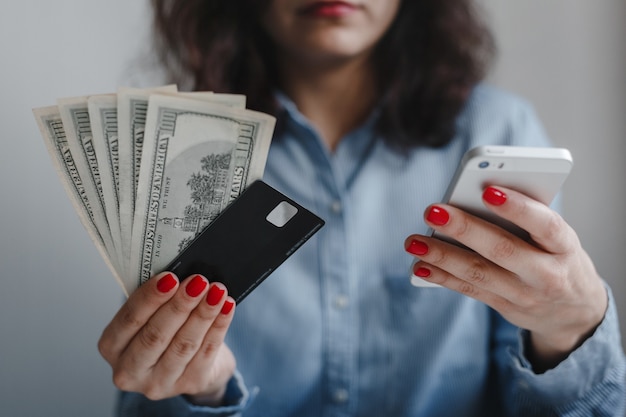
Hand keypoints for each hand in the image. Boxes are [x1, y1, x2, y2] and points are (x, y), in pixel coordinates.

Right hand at [98, 272, 235, 403]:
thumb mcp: (152, 314)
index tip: (170, 277)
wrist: (193, 361)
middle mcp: (129, 371)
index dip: (150, 298)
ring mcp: (159, 384)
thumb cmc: (166, 328)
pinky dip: (219, 327)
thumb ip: (158, 297)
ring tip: (216, 291)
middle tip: (197, 281)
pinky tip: (226, 307)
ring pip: (183, 345)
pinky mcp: (189, 385)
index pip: (129, 320)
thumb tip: (181, 274)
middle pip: (156, 335)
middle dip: (179, 305)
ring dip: (202, 314)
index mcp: (112, 346)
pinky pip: (206, 353)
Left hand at [404, 186, 607, 371]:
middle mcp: (547, 274)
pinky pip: (470, 290)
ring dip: (442, 255)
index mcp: (565, 246)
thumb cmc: (558, 257)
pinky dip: (442, 277)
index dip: (518, 208)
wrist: (576, 313)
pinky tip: (420, 265)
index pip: (546, 225)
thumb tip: (476, 197)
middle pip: (503, 250)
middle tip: (432, 211)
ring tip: (414, 241)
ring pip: (479, 273)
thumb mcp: (558, 238)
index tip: (488, 191)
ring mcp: (524, 295)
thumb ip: (527, 220)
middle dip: (464, 229)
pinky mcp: (505, 307)